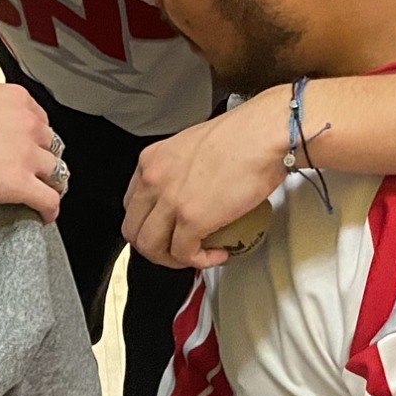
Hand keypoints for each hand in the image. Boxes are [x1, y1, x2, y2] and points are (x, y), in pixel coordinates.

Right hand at [0, 76, 62, 223]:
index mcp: (15, 100)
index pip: (40, 120)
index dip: (34, 136)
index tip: (29, 144)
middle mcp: (27, 125)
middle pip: (52, 145)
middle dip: (44, 157)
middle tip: (35, 169)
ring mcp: (26, 155)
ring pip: (57, 173)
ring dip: (51, 183)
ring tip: (45, 193)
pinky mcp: (18, 183)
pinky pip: (49, 200)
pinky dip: (50, 210)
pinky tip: (44, 215)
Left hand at [123, 87, 290, 268]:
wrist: (263, 134)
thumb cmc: (241, 135)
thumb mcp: (191, 147)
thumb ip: (178, 172)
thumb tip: (187, 193)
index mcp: (151, 160)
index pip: (132, 205)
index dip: (148, 224)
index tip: (165, 230)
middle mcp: (154, 178)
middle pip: (133, 230)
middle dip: (154, 248)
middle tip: (176, 251)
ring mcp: (170, 199)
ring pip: (150, 247)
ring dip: (172, 259)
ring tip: (195, 256)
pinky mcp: (192, 218)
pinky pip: (184, 254)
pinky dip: (199, 261)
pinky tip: (215, 254)